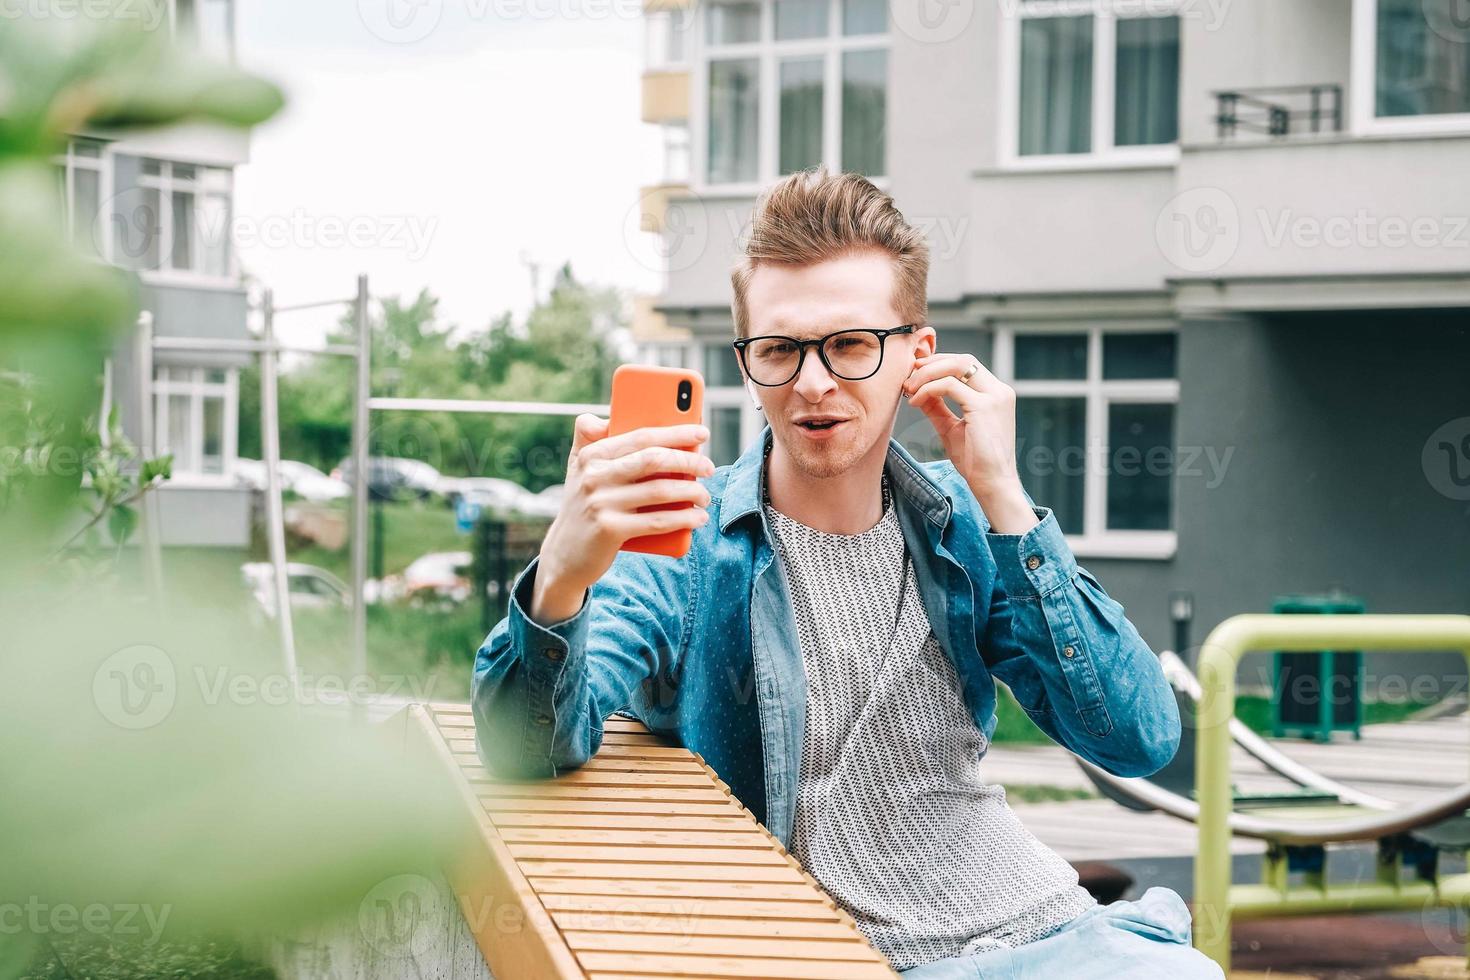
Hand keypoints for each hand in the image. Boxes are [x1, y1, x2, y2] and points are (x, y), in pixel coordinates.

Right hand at [537, 414, 714, 599]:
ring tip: (705, 496)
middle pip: (654, 460)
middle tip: (709, 467)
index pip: (641, 437)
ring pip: (660, 491)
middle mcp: (594, 476)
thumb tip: (608, 415)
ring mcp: (601, 503)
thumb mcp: (579, 469)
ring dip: (691, 492)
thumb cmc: (583, 506)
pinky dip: (683, 519)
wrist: (564, 555)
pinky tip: (698, 517)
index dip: (676, 433)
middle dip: (689, 461)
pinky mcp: (610, 530)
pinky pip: (657, 521)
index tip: (702, 433)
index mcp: (591, 454)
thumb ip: (589, 437)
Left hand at [901, 353, 1037, 533]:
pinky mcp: (984, 406)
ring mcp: (994, 397)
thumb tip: (917, 390)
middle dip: (931, 364)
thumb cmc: (976, 461)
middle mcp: (999, 390)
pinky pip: (948, 385)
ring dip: (927, 374)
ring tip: (908, 389)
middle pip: (962, 359)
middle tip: (908, 378)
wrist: (992, 484)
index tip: (915, 375)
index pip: (966, 364)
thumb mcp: (952, 427)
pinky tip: (915, 401)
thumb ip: (937, 407)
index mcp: (996, 393)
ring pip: (956, 366)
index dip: (938, 364)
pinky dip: (928, 389)